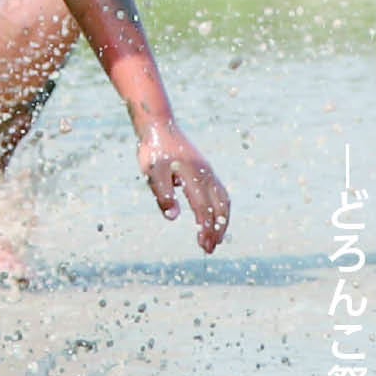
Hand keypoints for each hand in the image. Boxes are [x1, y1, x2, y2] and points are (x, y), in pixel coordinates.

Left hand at [137, 126, 229, 252]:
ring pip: (223, 199)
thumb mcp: (152, 173)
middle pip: (220, 206)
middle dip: (217, 229)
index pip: (204, 208)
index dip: (205, 228)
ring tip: (214, 239)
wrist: (159, 126)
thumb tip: (173, 217)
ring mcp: (208, 170)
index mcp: (194, 175)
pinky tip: (213, 218)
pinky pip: (220, 192)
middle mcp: (206, 173)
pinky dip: (221, 209)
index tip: (203, 246)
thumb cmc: (154, 150)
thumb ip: (162, 194)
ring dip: (222, 221)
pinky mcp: (205, 169)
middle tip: (210, 249)